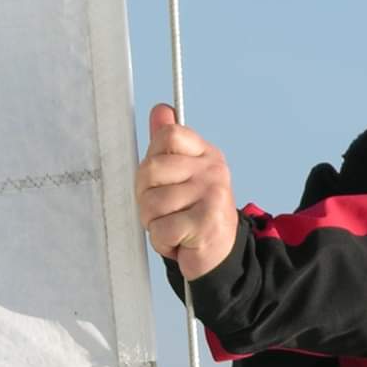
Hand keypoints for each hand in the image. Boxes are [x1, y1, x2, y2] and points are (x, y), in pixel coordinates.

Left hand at [135, 103, 238, 279]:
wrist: (219, 256)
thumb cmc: (193, 216)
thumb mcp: (180, 176)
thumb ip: (167, 145)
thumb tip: (161, 109)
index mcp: (205, 154)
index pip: (169, 134)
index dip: (153, 160)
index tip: (163, 181)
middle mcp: (213, 169)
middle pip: (151, 169)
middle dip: (147, 198)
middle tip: (165, 212)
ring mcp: (212, 194)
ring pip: (152, 203)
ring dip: (154, 224)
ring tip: (173, 228)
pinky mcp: (207, 221)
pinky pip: (162, 228)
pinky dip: (163, 242)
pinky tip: (179, 242)